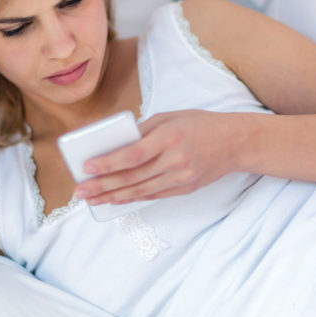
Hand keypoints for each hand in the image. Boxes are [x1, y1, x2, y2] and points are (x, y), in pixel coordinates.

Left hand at [73, 110, 240, 204]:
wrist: (235, 143)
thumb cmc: (200, 124)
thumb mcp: (171, 117)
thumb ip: (143, 129)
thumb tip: (115, 143)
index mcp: (170, 137)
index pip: (133, 154)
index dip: (108, 163)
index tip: (87, 167)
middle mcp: (175, 160)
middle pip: (132, 177)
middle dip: (102, 185)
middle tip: (80, 191)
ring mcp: (181, 178)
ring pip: (140, 191)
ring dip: (113, 197)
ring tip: (92, 199)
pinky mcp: (184, 189)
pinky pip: (153, 195)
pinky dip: (132, 198)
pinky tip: (116, 199)